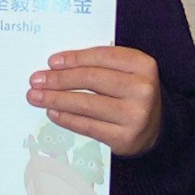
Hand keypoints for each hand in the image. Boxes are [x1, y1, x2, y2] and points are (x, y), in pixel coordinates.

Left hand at [28, 41, 165, 151]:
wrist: (157, 128)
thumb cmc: (134, 93)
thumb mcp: (128, 72)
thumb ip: (102, 65)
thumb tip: (58, 66)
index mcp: (144, 65)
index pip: (102, 57)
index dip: (74, 58)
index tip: (51, 62)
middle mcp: (142, 89)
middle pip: (91, 80)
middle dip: (59, 79)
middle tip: (36, 80)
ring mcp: (134, 115)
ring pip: (86, 104)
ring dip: (56, 99)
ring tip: (36, 96)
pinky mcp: (124, 138)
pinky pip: (87, 126)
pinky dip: (66, 119)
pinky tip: (52, 112)